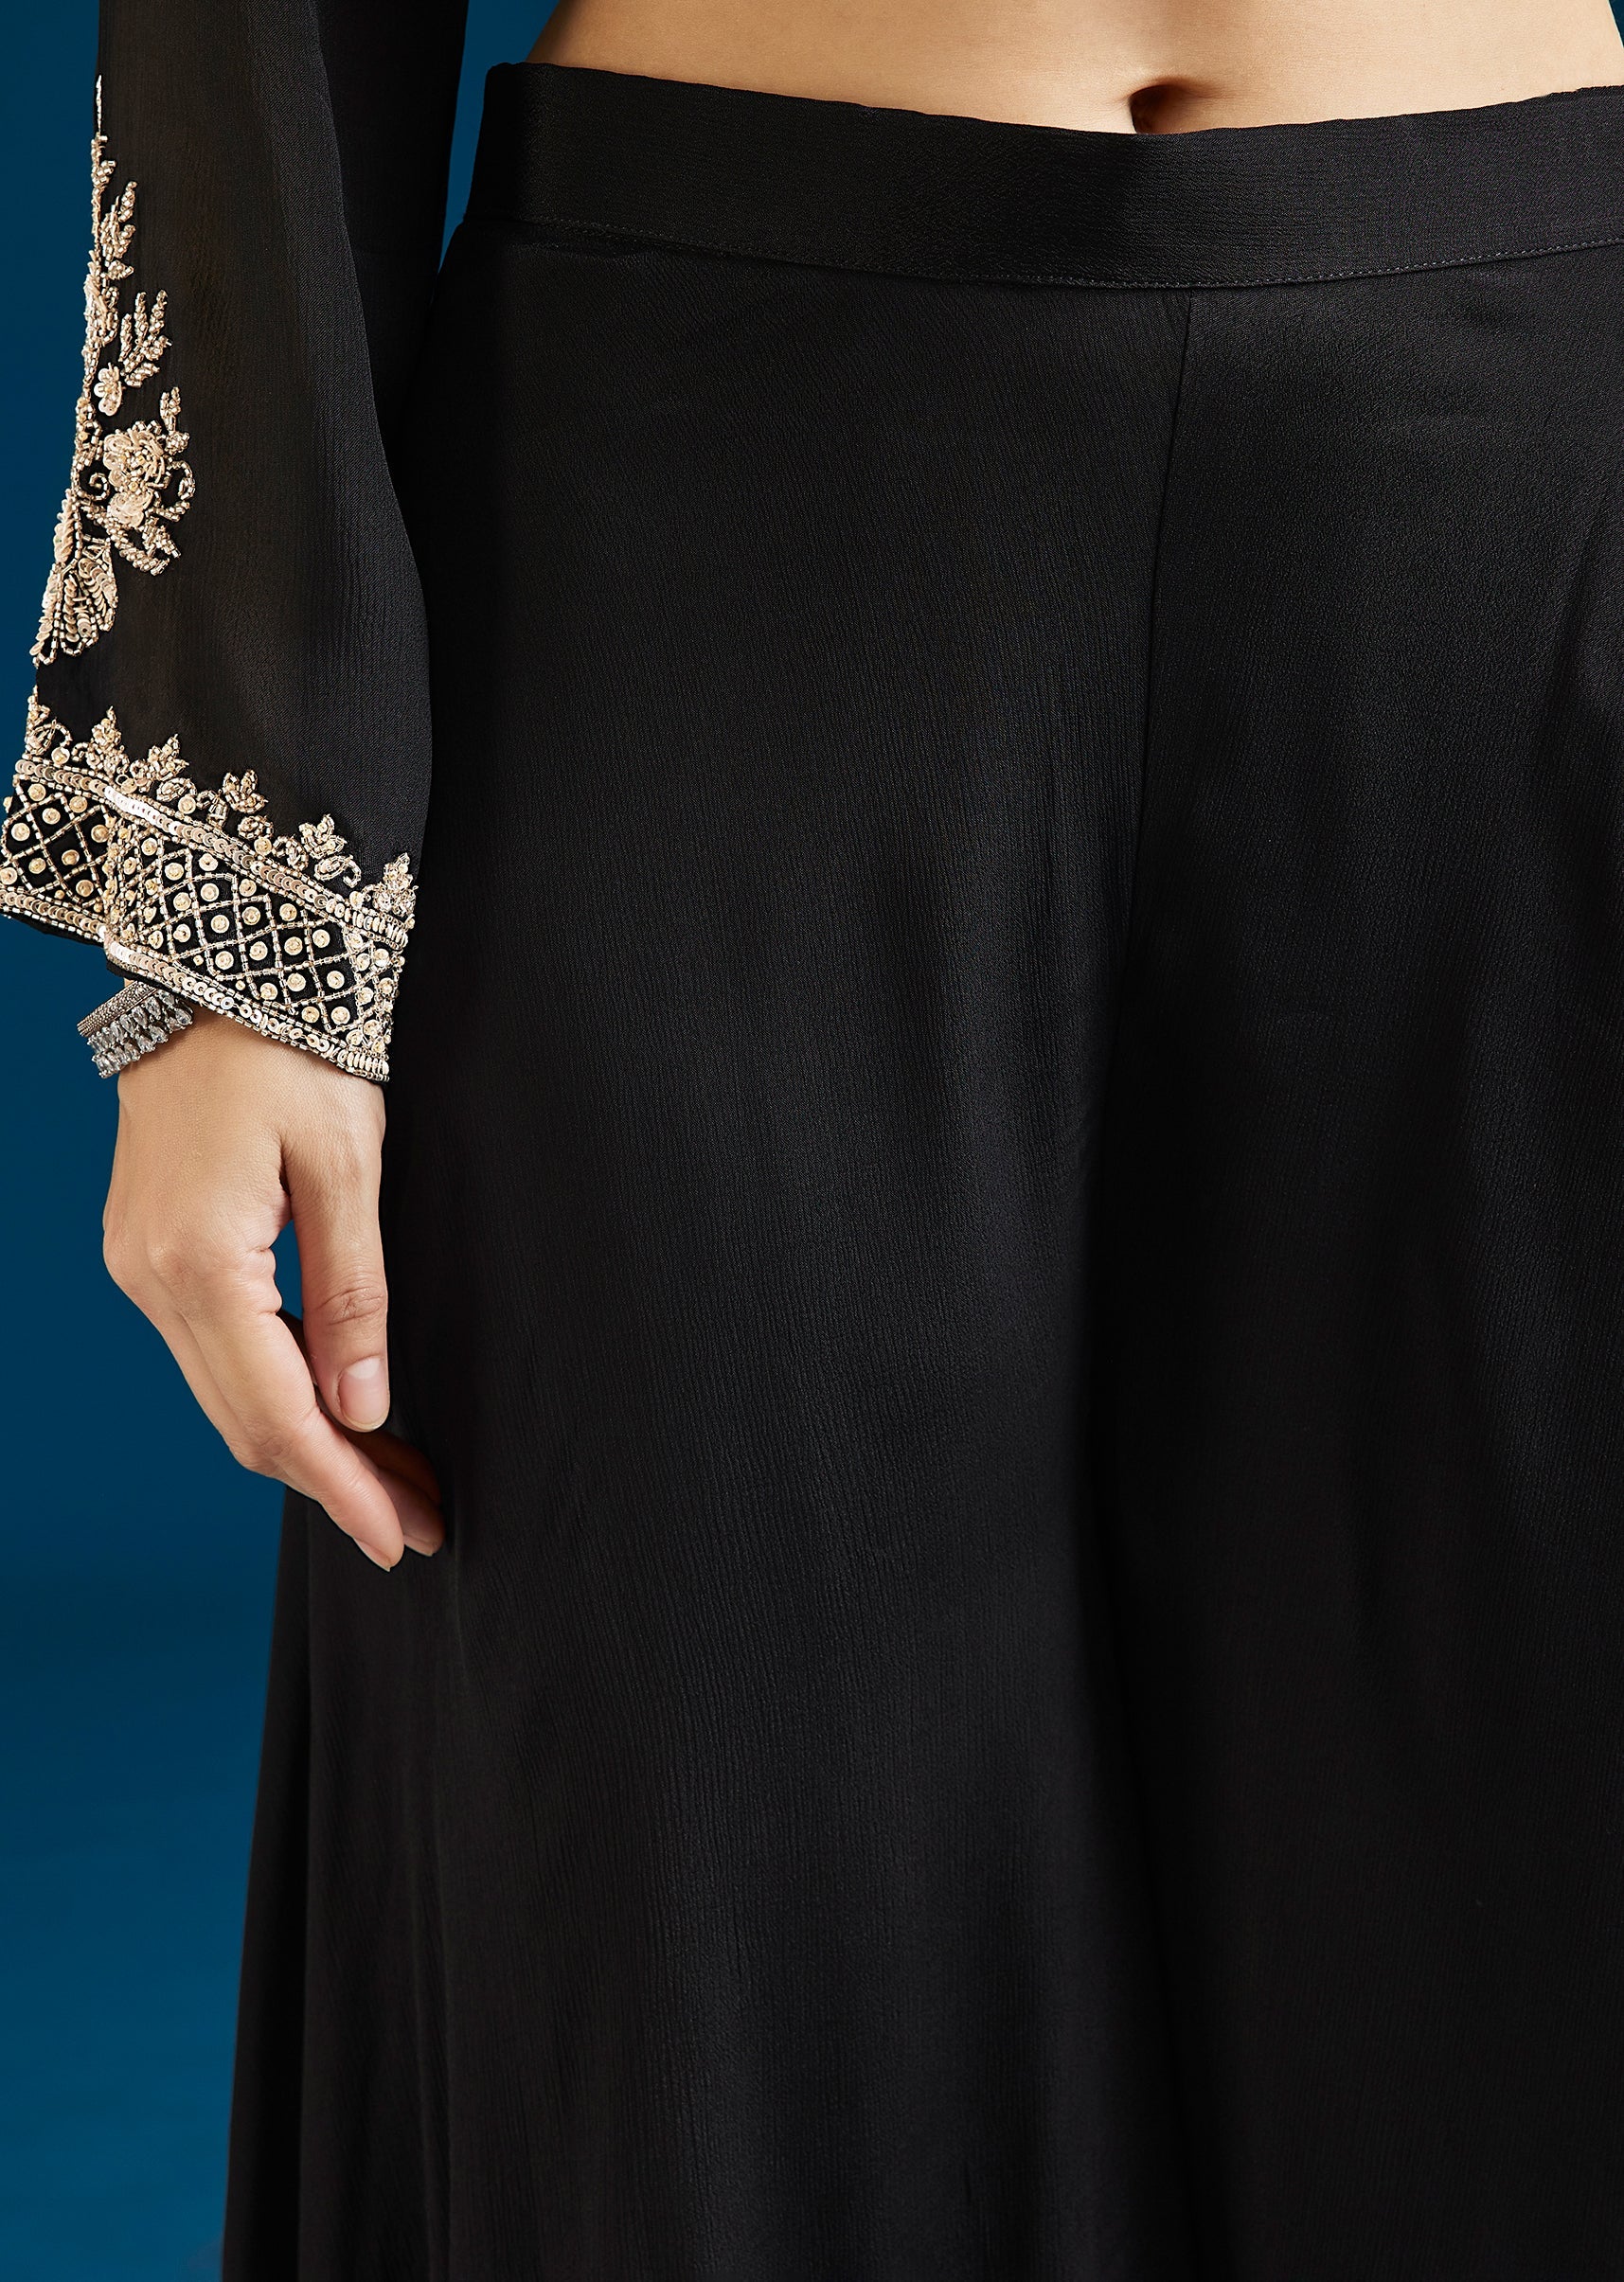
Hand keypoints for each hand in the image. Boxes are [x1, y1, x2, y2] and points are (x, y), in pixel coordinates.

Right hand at [102, 1006, 442, 1568]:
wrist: (212, 968)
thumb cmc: (290, 1049)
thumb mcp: (346, 1166)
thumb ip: (355, 1293)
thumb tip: (363, 1408)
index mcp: (199, 1264)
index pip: (276, 1416)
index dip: (343, 1486)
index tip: (401, 1536)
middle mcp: (152, 1280)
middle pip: (245, 1423)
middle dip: (335, 1483)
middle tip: (416, 1524)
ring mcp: (141, 1268)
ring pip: (227, 1395)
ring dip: (308, 1448)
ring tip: (393, 1482)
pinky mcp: (152, 1253)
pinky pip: (214, 1353)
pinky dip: (275, 1396)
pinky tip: (335, 1413)